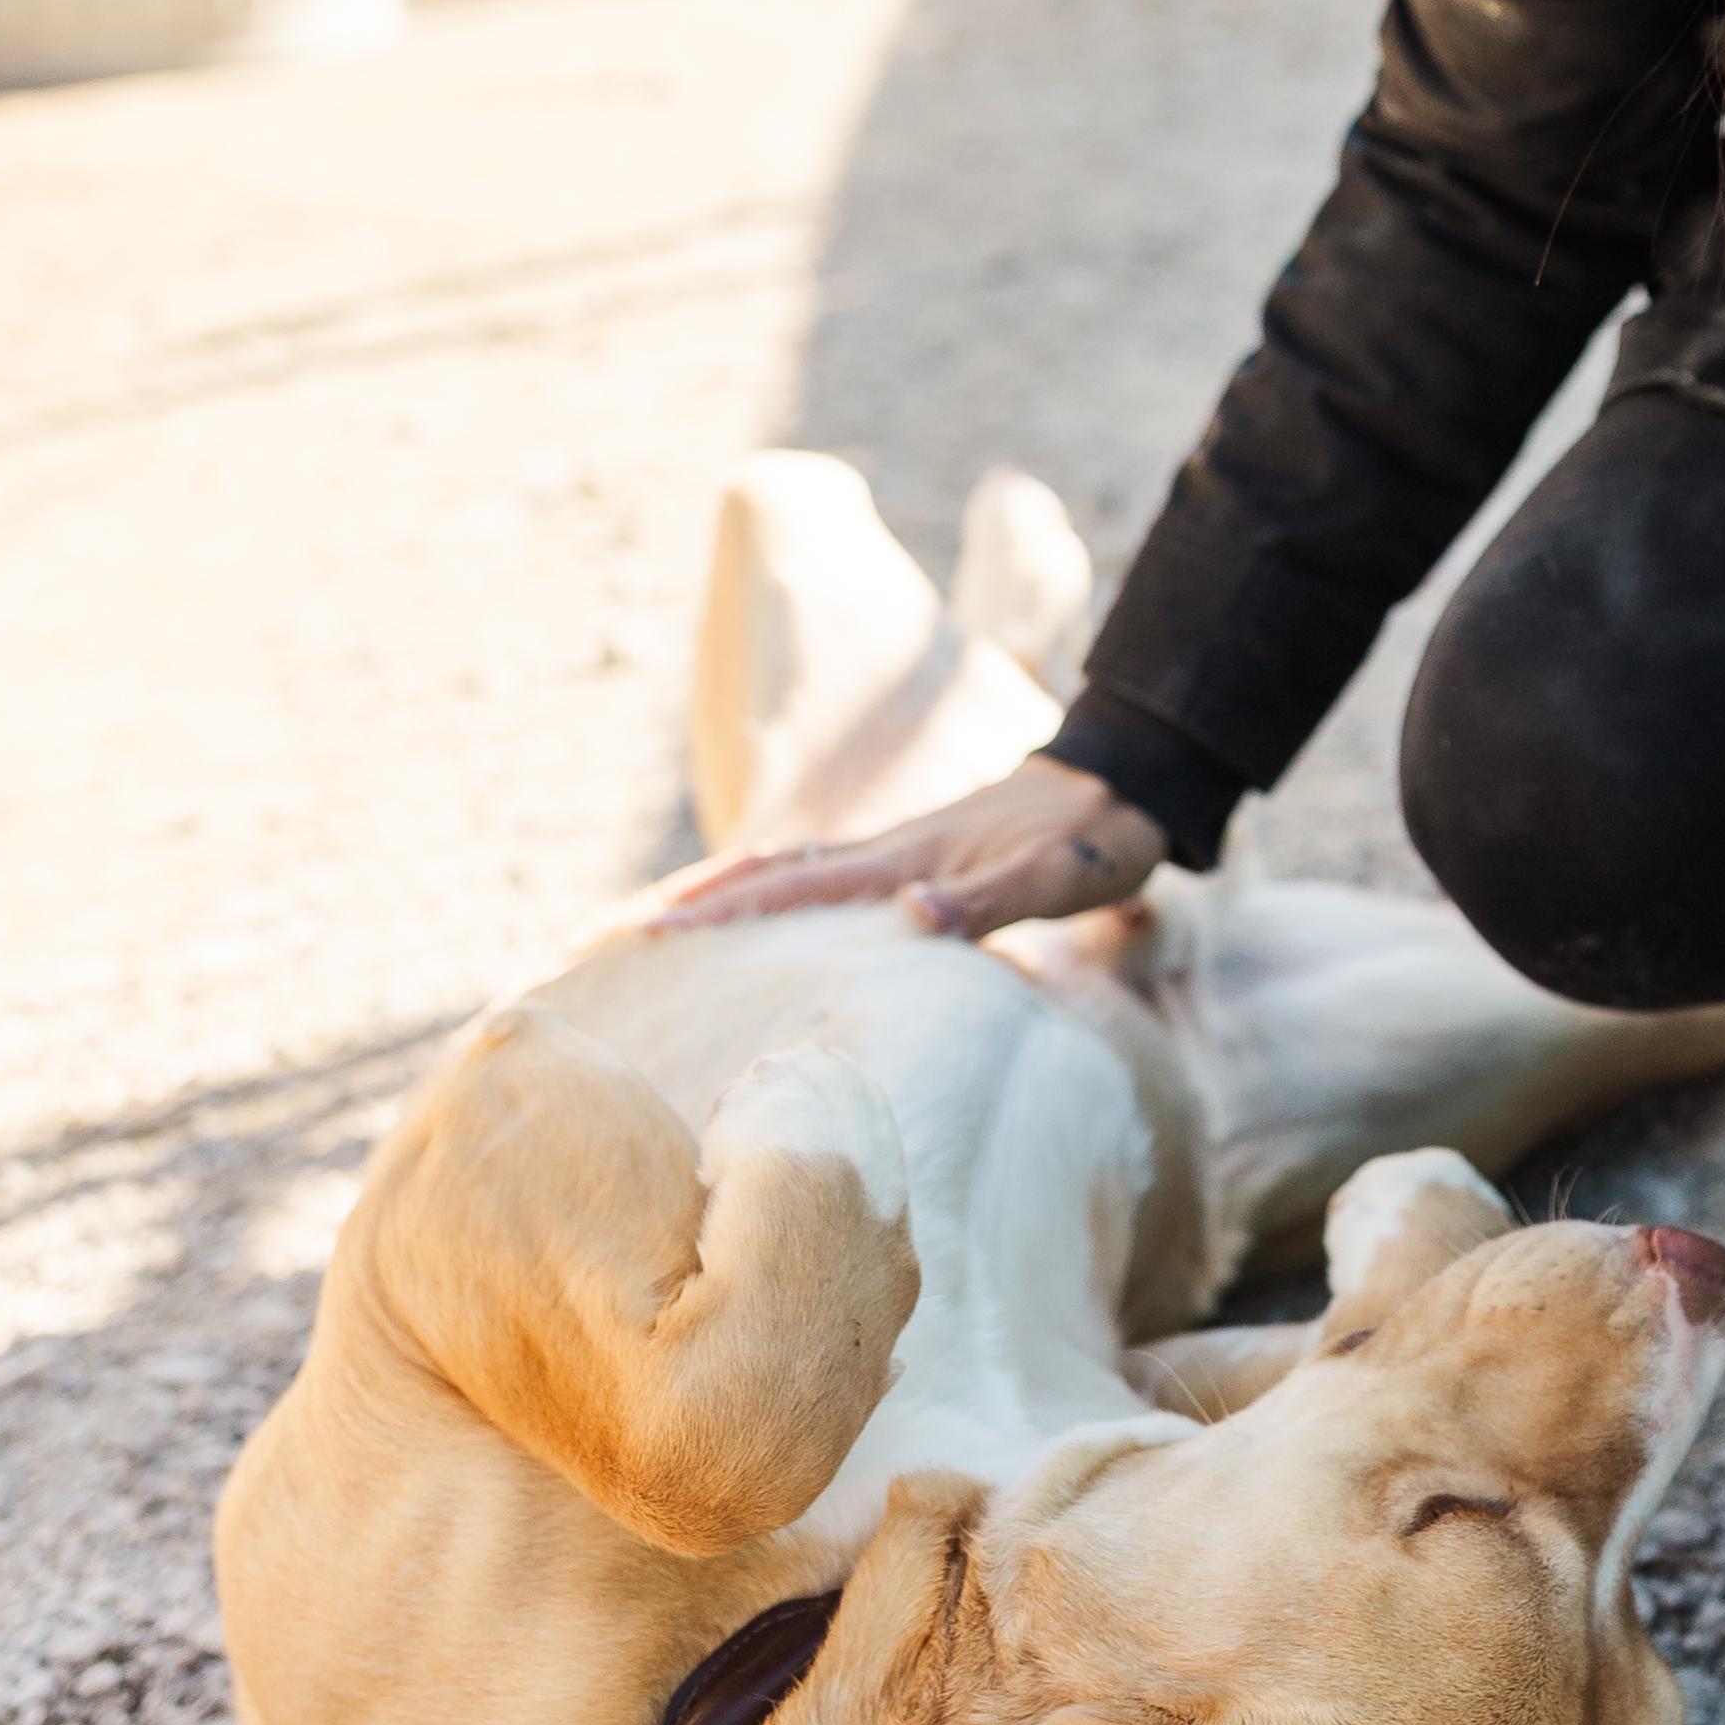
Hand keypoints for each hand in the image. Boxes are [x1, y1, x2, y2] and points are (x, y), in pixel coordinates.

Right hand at [651, 757, 1169, 941]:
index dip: (722, 911)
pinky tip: (747, 918)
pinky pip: (814, 883)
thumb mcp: (1055, 878)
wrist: (1122, 788)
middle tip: (602, 936)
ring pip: (781, 874)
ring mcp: (890, 856)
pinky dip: (765, 895)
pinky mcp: (906, 867)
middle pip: (762, 875)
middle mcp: (881, 853)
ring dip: (715, 899)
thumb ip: (987, 897)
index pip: (791, 886)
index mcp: (902, 857)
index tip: (648, 934)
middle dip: (685, 905)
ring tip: (643, 926)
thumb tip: (910, 920)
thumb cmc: (1092, 841)